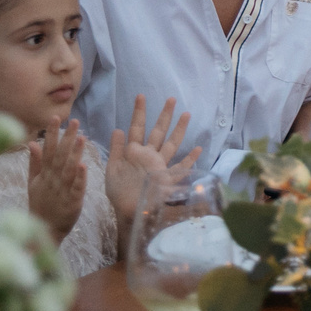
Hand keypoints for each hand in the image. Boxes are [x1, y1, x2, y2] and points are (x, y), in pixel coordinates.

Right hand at [27, 117, 88, 243]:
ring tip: (81, 137)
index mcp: (44, 174)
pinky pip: (76, 188)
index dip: (52, 134)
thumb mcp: (33, 183)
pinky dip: (80, 178)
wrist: (44, 231)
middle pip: (60, 156)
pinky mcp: (72, 202)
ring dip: (74, 154)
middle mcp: (53, 180)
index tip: (55, 117)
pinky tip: (84, 166)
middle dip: (66, 138)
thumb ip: (34, 163)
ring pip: (69, 169)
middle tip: (74, 121)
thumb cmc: (40, 205)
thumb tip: (32, 142)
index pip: (48, 150)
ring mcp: (62, 191)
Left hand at [106, 96, 200, 232]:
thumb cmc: (118, 194)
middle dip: (164, 115)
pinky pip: (180, 167)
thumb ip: (116, 151)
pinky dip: (190, 159)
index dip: (139, 112)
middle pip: (158, 131)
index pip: (137, 128)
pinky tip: (198, 149)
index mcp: (133, 152)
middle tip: (171, 99)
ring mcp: (160, 166)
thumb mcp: (112, 171)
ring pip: (171, 144)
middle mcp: (149, 156)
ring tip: (187, 114)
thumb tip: (118, 129)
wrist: (127, 214)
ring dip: (179, 130)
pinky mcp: (167, 179)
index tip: (141, 96)